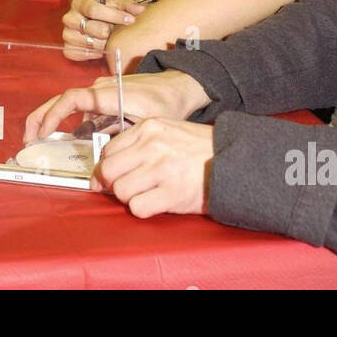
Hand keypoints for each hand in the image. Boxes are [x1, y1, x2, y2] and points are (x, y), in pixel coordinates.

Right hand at [23, 70, 211, 141]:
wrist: (182, 86)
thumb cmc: (166, 103)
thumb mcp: (145, 125)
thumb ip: (121, 138)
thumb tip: (101, 160)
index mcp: (108, 93)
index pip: (72, 99)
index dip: (53, 115)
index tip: (42, 132)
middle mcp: (101, 89)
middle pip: (63, 100)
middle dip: (42, 117)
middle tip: (28, 136)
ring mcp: (103, 93)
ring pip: (74, 109)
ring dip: (56, 123)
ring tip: (41, 141)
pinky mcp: (107, 99)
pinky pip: (86, 112)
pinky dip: (74, 124)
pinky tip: (68, 141)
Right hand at [61, 0, 142, 60]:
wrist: (93, 21)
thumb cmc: (105, 12)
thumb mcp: (116, 4)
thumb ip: (128, 5)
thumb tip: (140, 10)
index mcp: (79, 4)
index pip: (94, 9)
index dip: (113, 16)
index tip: (129, 20)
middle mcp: (70, 18)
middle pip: (91, 28)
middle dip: (109, 32)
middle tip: (116, 32)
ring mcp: (67, 34)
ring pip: (87, 43)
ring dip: (103, 44)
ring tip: (109, 41)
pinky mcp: (68, 49)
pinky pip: (81, 54)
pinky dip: (94, 54)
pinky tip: (101, 49)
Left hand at [92, 118, 213, 217]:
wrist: (232, 159)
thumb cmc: (197, 149)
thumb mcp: (167, 131)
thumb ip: (137, 143)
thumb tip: (104, 170)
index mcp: (149, 127)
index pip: (108, 151)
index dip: (109, 167)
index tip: (117, 175)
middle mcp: (152, 146)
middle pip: (109, 171)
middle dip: (113, 184)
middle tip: (128, 188)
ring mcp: (162, 169)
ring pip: (121, 191)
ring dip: (129, 197)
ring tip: (146, 194)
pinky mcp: (173, 193)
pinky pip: (138, 207)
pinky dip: (143, 209)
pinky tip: (156, 202)